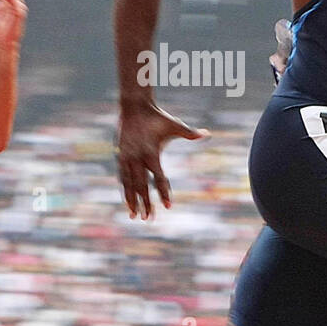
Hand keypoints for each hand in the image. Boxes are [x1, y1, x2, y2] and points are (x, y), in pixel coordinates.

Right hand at [116, 102, 207, 219]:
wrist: (133, 106)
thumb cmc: (156, 117)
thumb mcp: (174, 124)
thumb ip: (189, 132)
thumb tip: (207, 133)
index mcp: (151, 152)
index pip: (158, 177)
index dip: (163, 192)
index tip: (169, 206)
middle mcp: (136, 157)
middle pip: (141, 186)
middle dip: (145, 203)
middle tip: (149, 219)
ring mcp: (126, 157)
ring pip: (128, 184)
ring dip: (131, 201)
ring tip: (134, 216)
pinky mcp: (119, 156)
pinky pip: (122, 177)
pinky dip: (124, 190)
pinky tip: (127, 201)